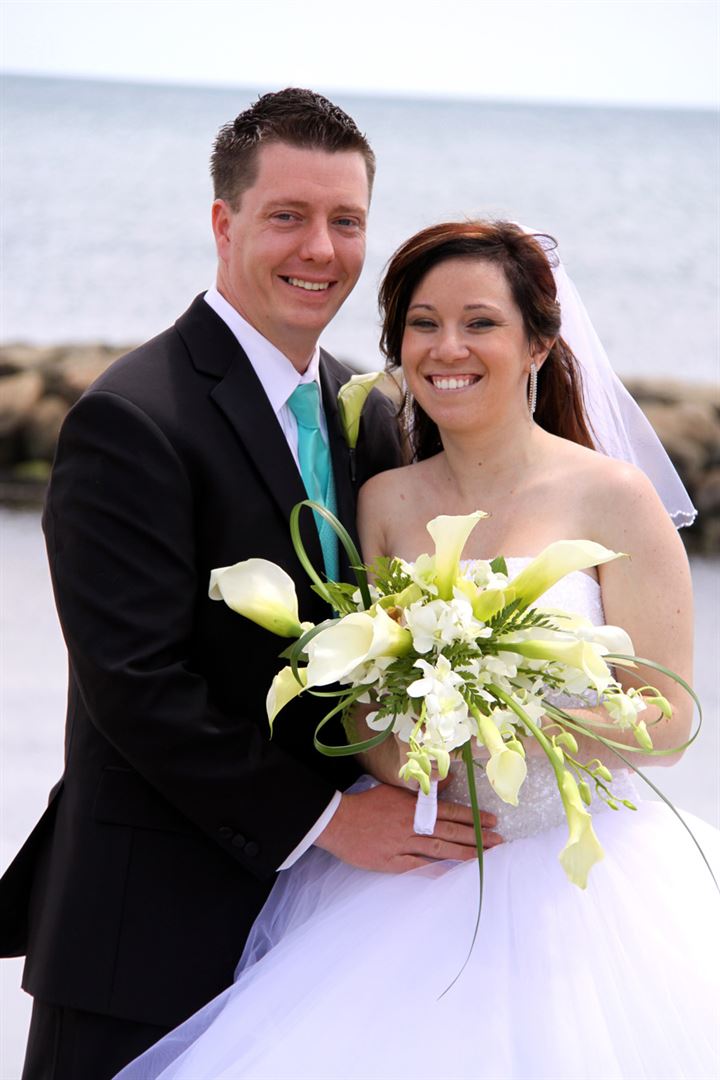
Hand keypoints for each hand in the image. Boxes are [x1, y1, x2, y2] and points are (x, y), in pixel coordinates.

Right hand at [314, 782, 502, 872]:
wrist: (337, 821)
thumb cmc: (366, 803)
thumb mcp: (394, 787)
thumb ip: (421, 785)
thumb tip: (445, 776)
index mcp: (413, 805)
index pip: (450, 812)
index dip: (472, 817)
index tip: (492, 821)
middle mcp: (412, 824)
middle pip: (450, 832)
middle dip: (476, 837)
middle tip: (498, 841)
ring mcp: (402, 845)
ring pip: (439, 850)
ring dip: (464, 853)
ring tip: (484, 857)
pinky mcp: (391, 862)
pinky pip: (418, 867)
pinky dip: (436, 869)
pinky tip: (452, 873)